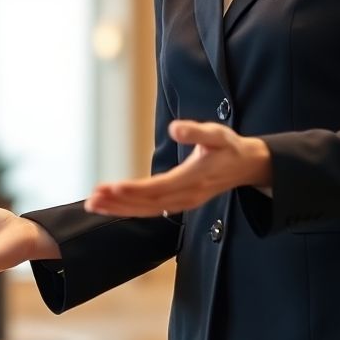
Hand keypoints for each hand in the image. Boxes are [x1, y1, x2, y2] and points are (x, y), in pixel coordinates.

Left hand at [84, 120, 271, 217]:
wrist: (246, 166)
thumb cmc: (229, 147)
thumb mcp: (216, 134)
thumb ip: (195, 132)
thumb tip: (175, 129)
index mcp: (195, 178)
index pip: (160, 187)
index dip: (135, 190)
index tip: (112, 187)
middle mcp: (188, 195)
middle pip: (148, 204)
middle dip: (119, 202)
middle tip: (92, 199)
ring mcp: (184, 203)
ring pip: (147, 210)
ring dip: (120, 208)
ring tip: (94, 204)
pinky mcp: (180, 203)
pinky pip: (151, 210)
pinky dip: (130, 208)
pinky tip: (112, 205)